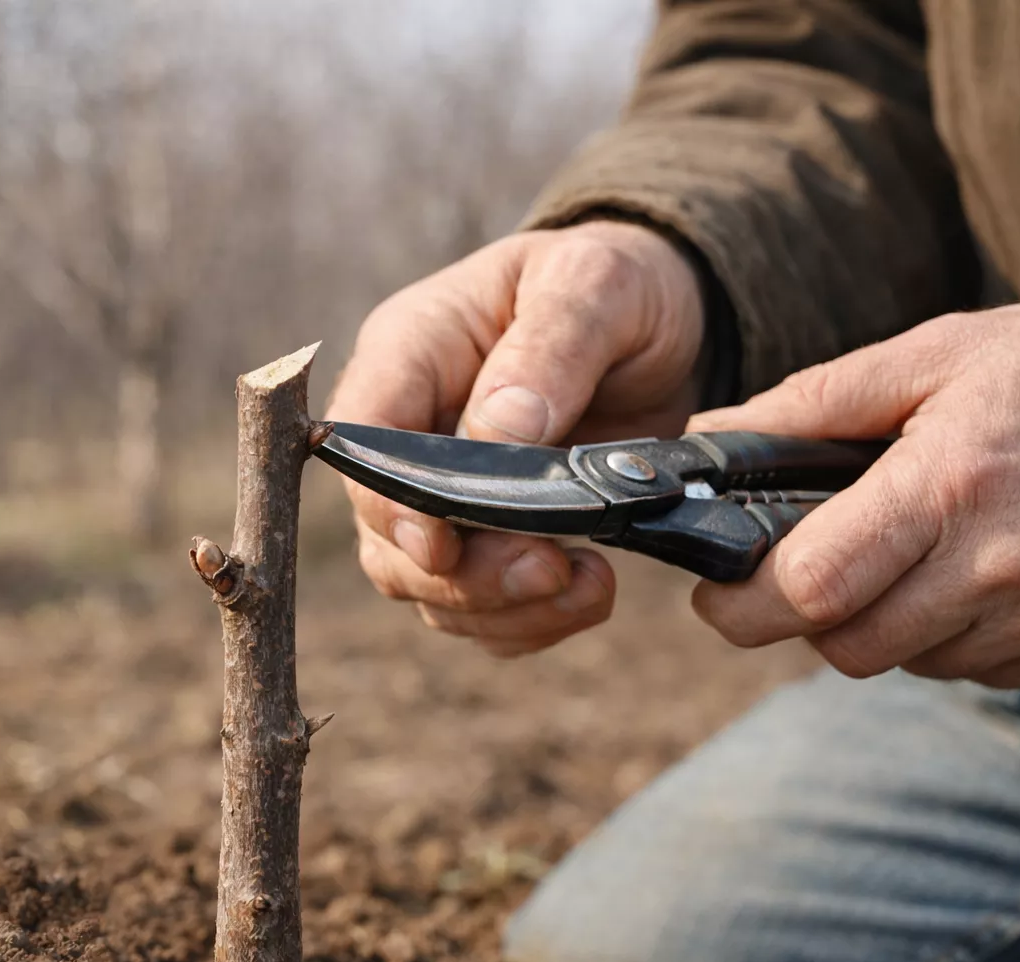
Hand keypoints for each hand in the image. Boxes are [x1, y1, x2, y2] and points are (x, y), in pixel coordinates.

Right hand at [326, 220, 706, 655]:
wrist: (660, 319)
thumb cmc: (613, 282)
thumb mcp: (595, 284)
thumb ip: (551, 348)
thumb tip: (502, 430)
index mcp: (410, 353)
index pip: (359, 442)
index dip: (388, 506)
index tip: (445, 545)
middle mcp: (411, 431)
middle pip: (386, 537)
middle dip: (462, 576)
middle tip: (553, 570)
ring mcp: (446, 494)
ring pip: (429, 587)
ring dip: (503, 609)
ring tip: (590, 586)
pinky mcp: (492, 537)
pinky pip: (483, 609)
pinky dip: (530, 622)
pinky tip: (590, 594)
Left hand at [688, 300, 1019, 688]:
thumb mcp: (935, 355)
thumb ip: (814, 403)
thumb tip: (710, 440)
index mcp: (947, 485)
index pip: (811, 589)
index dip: (743, 602)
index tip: (718, 592)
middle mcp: (1001, 565)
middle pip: (848, 647)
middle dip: (807, 617)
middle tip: (813, 565)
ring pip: (910, 663)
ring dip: (884, 624)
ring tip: (912, 550)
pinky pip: (978, 669)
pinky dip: (951, 633)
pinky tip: (973, 570)